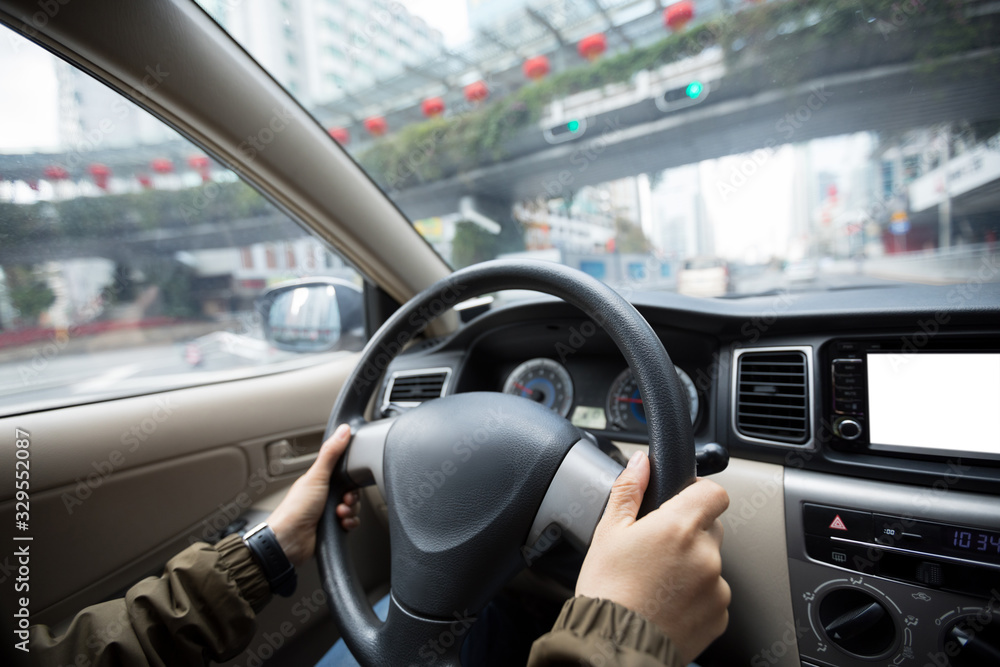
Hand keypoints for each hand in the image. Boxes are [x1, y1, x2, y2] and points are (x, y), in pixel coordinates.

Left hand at [268, 424, 359, 567]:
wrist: (290, 540)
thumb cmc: (295, 509)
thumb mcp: (316, 476)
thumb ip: (331, 453)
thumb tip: (343, 430)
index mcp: (320, 480)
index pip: (345, 473)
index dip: (351, 477)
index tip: (350, 481)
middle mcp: (324, 495)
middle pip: (352, 491)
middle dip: (351, 498)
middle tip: (343, 500)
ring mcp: (328, 512)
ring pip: (353, 507)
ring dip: (350, 511)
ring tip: (339, 514)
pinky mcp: (332, 527)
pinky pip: (351, 522)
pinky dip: (350, 523)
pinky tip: (341, 524)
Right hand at [575, 450, 730, 663]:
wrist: (614, 645)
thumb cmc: (607, 590)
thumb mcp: (608, 532)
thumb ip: (629, 491)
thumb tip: (641, 462)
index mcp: (679, 527)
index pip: (714, 493)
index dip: (698, 493)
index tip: (681, 501)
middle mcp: (705, 555)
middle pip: (710, 528)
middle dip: (688, 533)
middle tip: (656, 549)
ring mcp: (716, 587)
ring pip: (710, 563)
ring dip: (691, 566)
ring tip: (656, 582)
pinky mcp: (719, 615)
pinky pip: (712, 594)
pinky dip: (694, 596)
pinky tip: (666, 602)